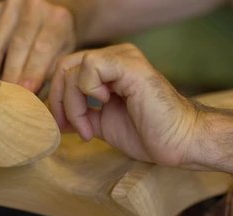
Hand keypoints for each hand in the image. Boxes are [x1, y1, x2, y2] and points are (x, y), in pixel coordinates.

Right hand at [0, 0, 75, 91]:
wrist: (49, 13)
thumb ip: (49, 75)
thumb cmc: (57, 43)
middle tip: (6, 97)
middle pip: (17, 44)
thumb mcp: (62, 56)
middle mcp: (33, 6)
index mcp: (57, 19)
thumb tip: (32, 99)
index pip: (43, 47)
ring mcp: (10, 5)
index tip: (25, 92)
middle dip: (11, 74)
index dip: (32, 71)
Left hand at [49, 43, 199, 165]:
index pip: (66, 71)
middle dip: (59, 102)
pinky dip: (86, 91)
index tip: (62, 127)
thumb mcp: (102, 123)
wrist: (179, 141)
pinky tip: (103, 107)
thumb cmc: (149, 133)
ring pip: (72, 68)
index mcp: (109, 67)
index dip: (57, 99)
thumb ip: (80, 114)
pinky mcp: (130, 65)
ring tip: (88, 130)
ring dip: (72, 105)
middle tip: (67, 128)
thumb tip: (53, 116)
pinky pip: (90, 66)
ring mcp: (123, 57)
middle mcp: (115, 56)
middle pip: (64, 67)